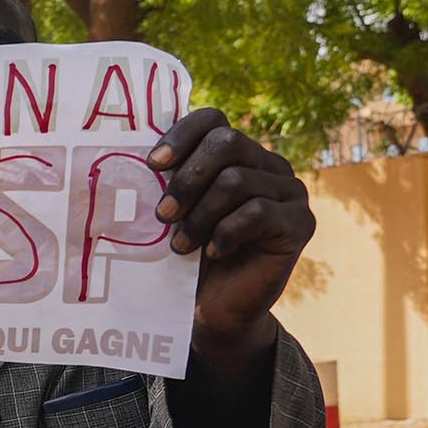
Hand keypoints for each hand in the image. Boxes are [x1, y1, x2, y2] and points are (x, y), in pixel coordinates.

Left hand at [148, 110, 313, 354]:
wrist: (215, 307)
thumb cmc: (187, 256)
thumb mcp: (172, 213)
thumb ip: (165, 181)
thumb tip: (127, 155)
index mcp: (236, 154)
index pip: (213, 120)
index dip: (181, 135)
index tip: (153, 165)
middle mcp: (268, 165)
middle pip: (226, 143)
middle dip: (187, 179)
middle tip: (163, 215)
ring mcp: (290, 191)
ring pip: (237, 181)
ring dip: (200, 216)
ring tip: (181, 246)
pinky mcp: (301, 222)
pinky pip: (258, 213)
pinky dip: (227, 233)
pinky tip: (214, 252)